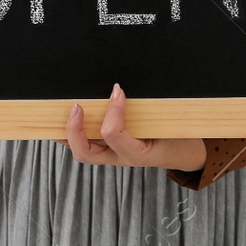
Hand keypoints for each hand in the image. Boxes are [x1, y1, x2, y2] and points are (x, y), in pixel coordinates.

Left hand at [65, 84, 206, 171]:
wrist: (185, 153)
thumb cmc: (177, 137)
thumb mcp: (169, 125)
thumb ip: (148, 109)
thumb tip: (120, 87)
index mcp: (137, 154)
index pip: (113, 134)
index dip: (112, 110)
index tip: (117, 89)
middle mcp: (120, 158)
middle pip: (85, 153)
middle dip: (74, 130)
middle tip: (76, 106)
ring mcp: (112, 156)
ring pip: (81, 151)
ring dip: (67, 133)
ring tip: (60, 113)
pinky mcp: (109, 151)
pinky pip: (86, 144)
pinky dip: (73, 133)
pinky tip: (67, 118)